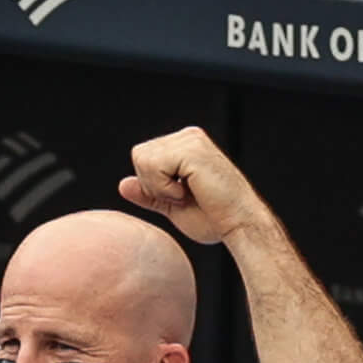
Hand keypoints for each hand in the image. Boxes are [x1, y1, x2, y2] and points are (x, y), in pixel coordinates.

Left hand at [118, 127, 267, 246]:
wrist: (239, 225)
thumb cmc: (215, 219)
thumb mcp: (173, 206)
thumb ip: (149, 193)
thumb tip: (123, 184)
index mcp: (185, 145)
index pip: (143, 157)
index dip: (152, 184)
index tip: (180, 197)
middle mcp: (188, 137)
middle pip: (139, 155)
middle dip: (153, 185)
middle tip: (183, 197)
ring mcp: (191, 140)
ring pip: (143, 159)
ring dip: (159, 187)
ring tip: (186, 195)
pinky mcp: (191, 150)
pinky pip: (153, 166)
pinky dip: (165, 187)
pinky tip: (187, 193)